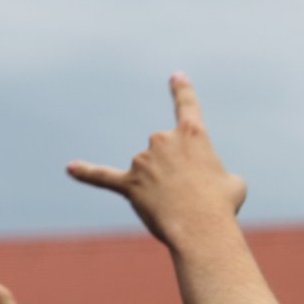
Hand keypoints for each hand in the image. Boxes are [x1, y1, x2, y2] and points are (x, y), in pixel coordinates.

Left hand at [67, 72, 245, 248]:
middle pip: (166, 154)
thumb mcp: (233, 183)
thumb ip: (216, 174)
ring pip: (149, 173)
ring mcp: (143, 161)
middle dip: (178, 175)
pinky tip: (70, 168)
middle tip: (194, 195)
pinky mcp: (129, 184)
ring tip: (179, 206)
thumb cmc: (221, 205)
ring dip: (163, 191)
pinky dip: (86, 173)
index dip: (181, 90)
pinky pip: (103, 177)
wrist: (201, 227)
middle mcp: (163, 139)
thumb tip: (201, 185)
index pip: (186, 105)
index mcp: (192, 133)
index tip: (175, 76)